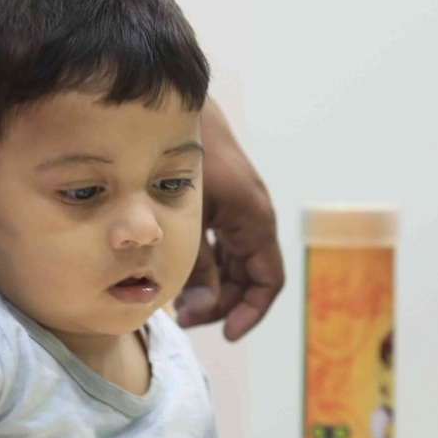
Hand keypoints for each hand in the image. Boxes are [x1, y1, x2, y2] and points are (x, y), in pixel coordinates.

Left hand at [176, 99, 284, 339]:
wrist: (172, 105)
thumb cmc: (184, 157)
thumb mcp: (189, 221)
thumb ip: (196, 267)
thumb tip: (200, 308)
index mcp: (253, 220)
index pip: (267, 281)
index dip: (249, 311)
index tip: (224, 333)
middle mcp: (250, 216)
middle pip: (248, 275)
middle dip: (222, 302)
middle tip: (184, 318)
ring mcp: (234, 207)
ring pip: (231, 260)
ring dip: (209, 284)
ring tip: (174, 301)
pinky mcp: (217, 199)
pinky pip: (219, 241)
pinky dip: (202, 261)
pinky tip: (171, 269)